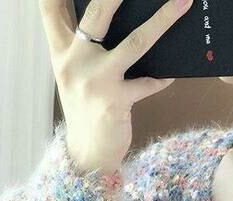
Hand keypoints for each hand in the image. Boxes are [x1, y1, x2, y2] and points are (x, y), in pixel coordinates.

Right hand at [39, 0, 193, 173]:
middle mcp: (74, 61)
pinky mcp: (117, 101)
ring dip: (162, 21)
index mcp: (60, 51)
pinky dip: (160, 79)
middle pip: (96, 13)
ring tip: (181, 3)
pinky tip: (170, 75)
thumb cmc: (85, 109)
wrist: (87, 154)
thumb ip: (80, 45)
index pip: (51, 8)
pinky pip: (147, 83)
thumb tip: (102, 12)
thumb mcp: (72, 74)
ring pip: (135, 43)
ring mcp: (96, 81)